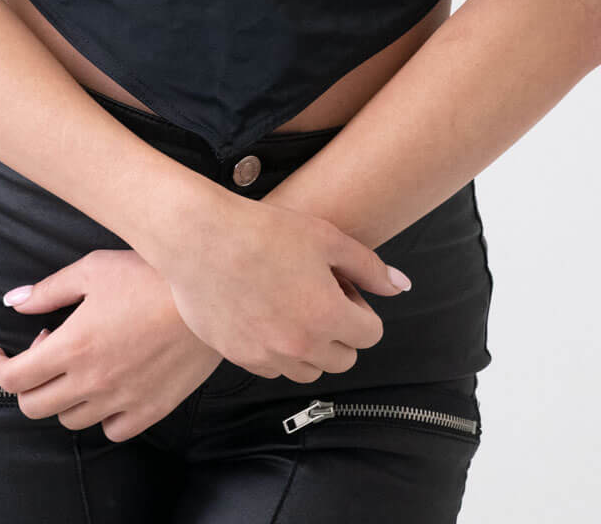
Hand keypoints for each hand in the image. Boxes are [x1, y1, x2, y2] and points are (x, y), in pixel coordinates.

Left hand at [0, 248, 221, 440]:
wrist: (210, 291)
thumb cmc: (151, 273)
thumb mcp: (93, 268)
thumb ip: (48, 291)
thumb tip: (13, 302)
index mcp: (73, 346)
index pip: (14, 378)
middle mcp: (92, 381)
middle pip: (34, 407)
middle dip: (24, 382)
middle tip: (40, 352)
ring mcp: (121, 399)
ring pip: (69, 421)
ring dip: (61, 395)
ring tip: (77, 363)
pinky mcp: (150, 410)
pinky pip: (111, 430)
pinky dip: (100, 415)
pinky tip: (106, 386)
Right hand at [161, 187, 409, 381]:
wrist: (199, 238)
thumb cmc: (263, 230)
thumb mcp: (325, 237)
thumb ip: (369, 267)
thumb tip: (401, 286)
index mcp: (327, 315)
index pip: (370, 336)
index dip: (361, 309)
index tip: (344, 288)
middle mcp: (300, 345)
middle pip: (344, 359)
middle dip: (341, 331)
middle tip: (319, 294)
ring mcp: (268, 355)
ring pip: (309, 370)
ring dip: (312, 347)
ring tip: (293, 305)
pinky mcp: (240, 357)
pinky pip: (273, 368)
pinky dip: (278, 351)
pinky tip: (267, 314)